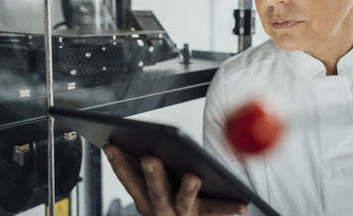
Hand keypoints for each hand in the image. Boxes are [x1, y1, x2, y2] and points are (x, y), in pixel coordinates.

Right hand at [103, 144, 247, 215]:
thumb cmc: (173, 203)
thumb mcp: (156, 189)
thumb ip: (151, 169)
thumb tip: (145, 144)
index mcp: (145, 199)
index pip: (129, 179)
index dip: (118, 163)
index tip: (110, 145)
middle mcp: (160, 210)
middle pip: (155, 191)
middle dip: (152, 173)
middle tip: (149, 157)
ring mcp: (182, 215)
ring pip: (184, 202)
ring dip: (187, 189)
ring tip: (193, 177)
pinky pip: (217, 212)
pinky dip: (229, 208)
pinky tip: (241, 205)